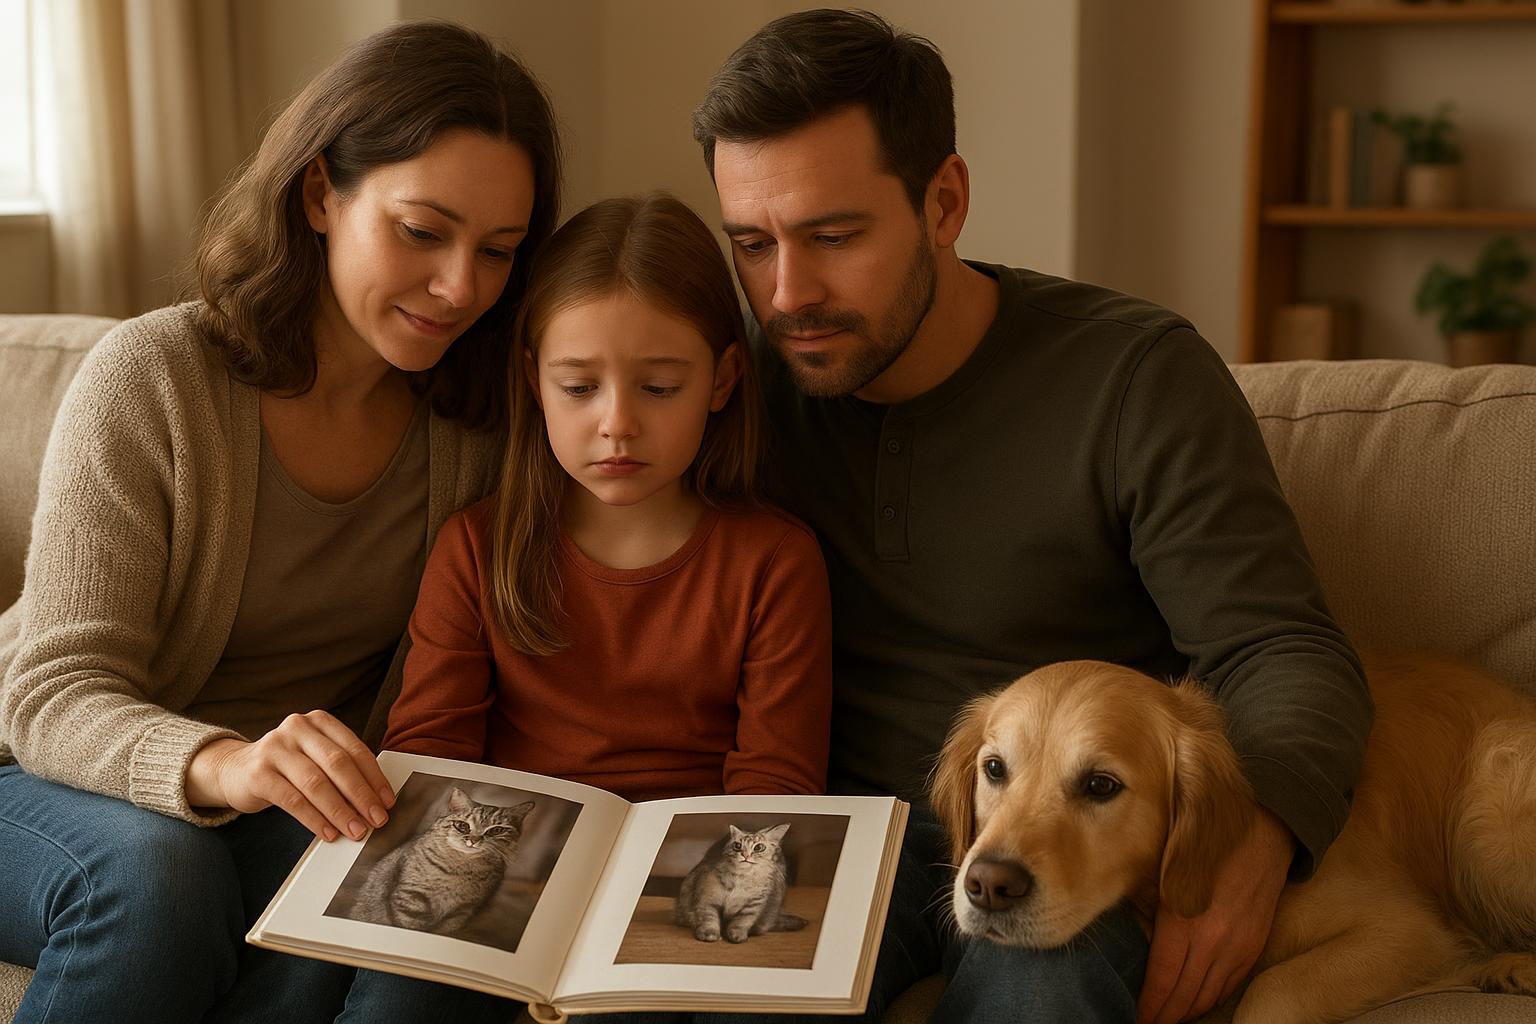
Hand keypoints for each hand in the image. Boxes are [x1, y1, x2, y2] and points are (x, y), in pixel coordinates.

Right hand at [185, 711, 395, 840]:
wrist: (236, 770)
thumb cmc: (287, 766)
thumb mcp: (314, 757)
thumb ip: (341, 770)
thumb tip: (375, 801)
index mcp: (319, 721)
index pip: (354, 749)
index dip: (374, 777)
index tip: (387, 801)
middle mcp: (297, 728)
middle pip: (338, 764)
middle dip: (361, 795)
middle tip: (377, 820)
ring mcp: (275, 748)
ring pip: (316, 783)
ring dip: (340, 811)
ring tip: (355, 830)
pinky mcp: (258, 773)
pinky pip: (293, 800)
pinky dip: (314, 819)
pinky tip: (328, 832)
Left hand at [1136, 807, 1293, 1023]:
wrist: (1263, 828)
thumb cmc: (1205, 839)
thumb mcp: (1162, 865)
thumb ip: (1145, 902)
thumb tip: (1133, 933)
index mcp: (1184, 920)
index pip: (1162, 980)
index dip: (1148, 1006)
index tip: (1136, 1019)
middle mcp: (1213, 940)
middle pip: (1184, 995)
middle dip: (1164, 1017)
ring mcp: (1238, 945)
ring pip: (1209, 995)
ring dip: (1187, 1013)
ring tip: (1168, 1021)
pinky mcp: (1255, 944)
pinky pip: (1230, 983)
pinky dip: (1211, 999)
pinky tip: (1197, 1005)